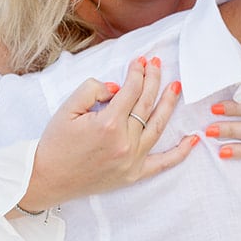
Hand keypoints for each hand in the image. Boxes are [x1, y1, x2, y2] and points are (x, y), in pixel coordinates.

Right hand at [20, 55, 197, 209]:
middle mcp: (124, 142)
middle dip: (153, 80)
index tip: (141, 60)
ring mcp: (132, 160)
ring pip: (158, 126)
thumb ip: (92, 90)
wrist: (47, 179)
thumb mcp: (67, 108)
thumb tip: (117, 88)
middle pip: (146, 104)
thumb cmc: (55, 143)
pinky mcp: (133, 175)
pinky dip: (180, 152)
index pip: (131, 91)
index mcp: (107, 124)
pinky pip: (163, 163)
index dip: (137, 73)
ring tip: (176, 87)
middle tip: (157, 64)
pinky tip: (193, 139)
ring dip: (168, 104)